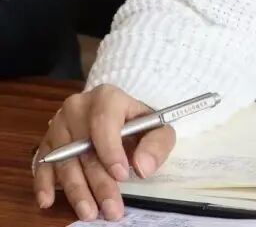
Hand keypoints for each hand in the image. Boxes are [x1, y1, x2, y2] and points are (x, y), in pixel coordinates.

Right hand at [32, 84, 175, 221]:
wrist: (119, 117)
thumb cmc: (138, 124)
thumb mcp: (157, 129)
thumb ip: (156, 145)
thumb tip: (142, 167)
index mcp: (107, 98)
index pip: (104, 122)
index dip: (111, 150)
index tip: (121, 175)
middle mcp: (78, 108)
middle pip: (85, 148)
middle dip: (98, 183)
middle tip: (110, 209)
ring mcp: (59, 126)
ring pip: (65, 162)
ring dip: (76, 191)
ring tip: (89, 213)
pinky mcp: (47, 143)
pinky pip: (42, 165)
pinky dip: (44, 184)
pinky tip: (48, 201)